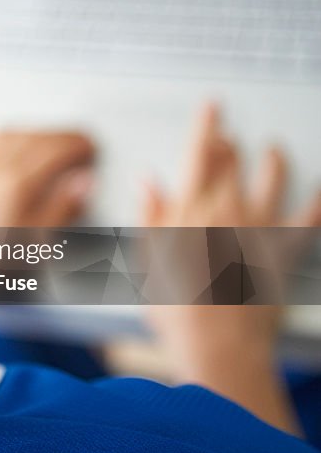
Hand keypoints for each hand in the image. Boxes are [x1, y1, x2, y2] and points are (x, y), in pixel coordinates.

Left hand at [0, 130, 94, 336]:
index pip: (57, 149)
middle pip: (36, 137)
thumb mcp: (36, 243)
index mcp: (17, 184)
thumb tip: (85, 181)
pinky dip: (10, 137)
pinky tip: (16, 147)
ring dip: (35, 132)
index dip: (79, 145)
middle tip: (78, 142)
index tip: (92, 146)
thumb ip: (63, 208)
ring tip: (50, 142)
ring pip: (10, 133)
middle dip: (61, 135)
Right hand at [141, 104, 320, 434]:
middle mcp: (228, 209)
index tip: (212, 107)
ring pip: (273, 177)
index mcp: (191, 209)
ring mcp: (260, 228)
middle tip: (230, 137)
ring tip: (275, 150)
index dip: (206, 124)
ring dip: (274, 159)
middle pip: (233, 160)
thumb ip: (150, 215)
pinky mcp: (284, 250)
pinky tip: (318, 190)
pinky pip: (308, 217)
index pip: (199, 152)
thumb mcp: (148, 260)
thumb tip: (149, 183)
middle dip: (231, 143)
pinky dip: (315, 201)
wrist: (217, 345)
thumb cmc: (178, 309)